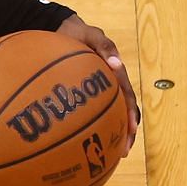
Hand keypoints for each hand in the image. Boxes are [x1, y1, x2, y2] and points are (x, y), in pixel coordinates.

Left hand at [59, 14, 140, 156]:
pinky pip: (84, 111)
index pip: (125, 96)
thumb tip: (117, 64)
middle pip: (120, 110)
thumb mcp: (89, 35)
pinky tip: (78, 143)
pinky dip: (85, 127)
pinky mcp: (79, 94)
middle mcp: (106, 84)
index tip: (130, 129)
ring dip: (109, 132)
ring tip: (109, 154)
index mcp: (112, 72)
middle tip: (124, 150)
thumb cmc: (73, 34)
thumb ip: (103, 47)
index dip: (129, 113)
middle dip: (124, 131)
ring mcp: (93, 90)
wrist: (56, 31)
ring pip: (105, 114)